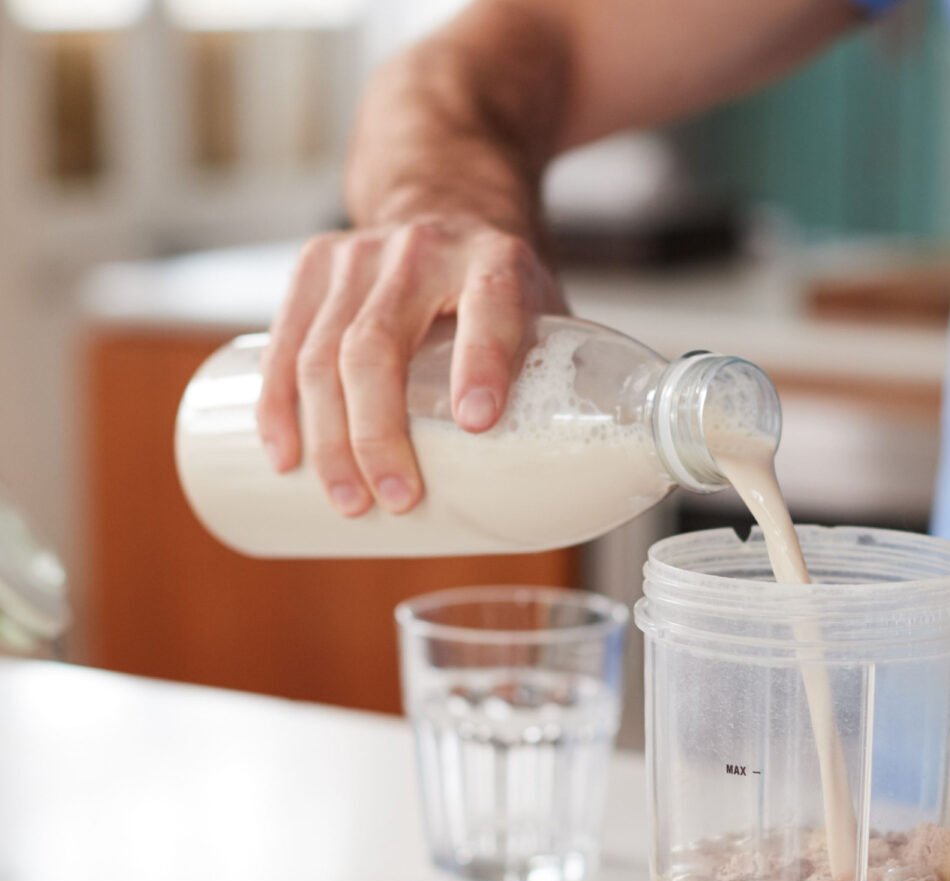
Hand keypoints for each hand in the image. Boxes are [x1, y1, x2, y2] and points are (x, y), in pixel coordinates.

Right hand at [256, 216, 563, 515]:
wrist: (448, 202)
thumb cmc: (501, 287)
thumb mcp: (544, 311)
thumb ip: (553, 379)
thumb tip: (560, 487)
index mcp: (495, 259)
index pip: (489, 305)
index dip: (482, 363)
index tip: (478, 423)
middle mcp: (423, 249)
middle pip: (378, 345)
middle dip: (379, 433)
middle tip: (397, 499)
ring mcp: (359, 254)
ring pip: (323, 352)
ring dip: (328, 437)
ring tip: (348, 499)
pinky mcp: (313, 264)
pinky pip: (283, 343)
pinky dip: (279, 407)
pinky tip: (285, 456)